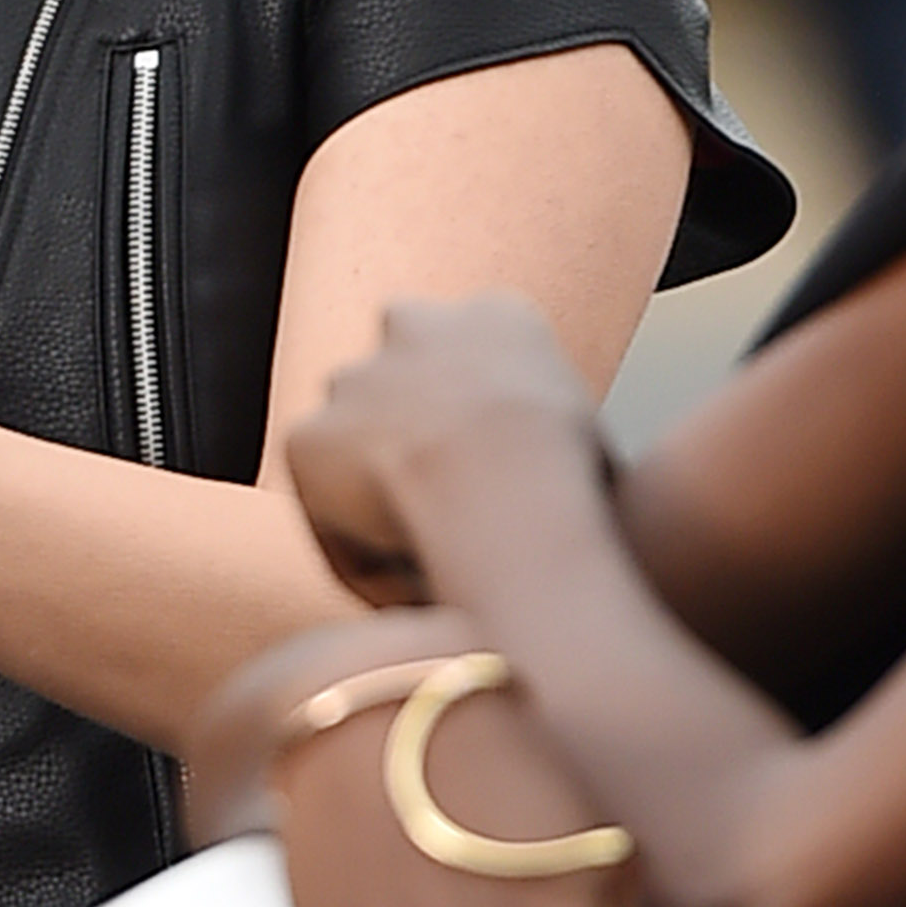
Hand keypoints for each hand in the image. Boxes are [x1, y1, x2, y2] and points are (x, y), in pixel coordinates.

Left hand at [285, 293, 606, 603]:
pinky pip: (326, 508)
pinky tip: (399, 591)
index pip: (477, 344)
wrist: (508, 482)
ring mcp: (353, 381)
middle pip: (402, 366)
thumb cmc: (575, 481)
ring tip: (423, 559)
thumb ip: (562, 444)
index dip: (478, 405)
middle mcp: (415, 326)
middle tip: (440, 495)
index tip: (489, 461)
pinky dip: (355, 548)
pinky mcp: (306, 438)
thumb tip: (570, 503)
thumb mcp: (599, 444)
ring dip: (374, 486)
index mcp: (499, 315)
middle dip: (406, 417)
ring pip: (354, 437)